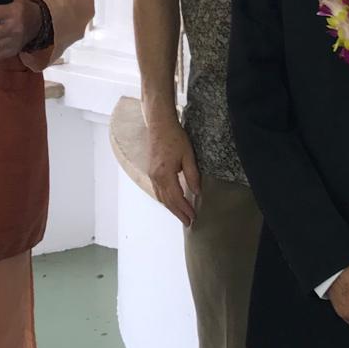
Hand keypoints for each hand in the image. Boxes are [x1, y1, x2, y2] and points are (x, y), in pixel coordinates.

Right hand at [143, 111, 199, 225]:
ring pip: (161, 197)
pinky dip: (165, 200)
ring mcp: (152, 175)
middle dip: (178, 212)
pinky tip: (171, 202)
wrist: (160, 125)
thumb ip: (192, 175)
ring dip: (171, 208)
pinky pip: (157, 191)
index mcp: (165, 174)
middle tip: (188, 222)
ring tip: (181, 215)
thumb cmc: (175, 137)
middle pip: (167, 201)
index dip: (185, 209)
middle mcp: (156, 177)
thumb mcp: (188, 155)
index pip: (176, 197)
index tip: (193, 217)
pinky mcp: (152, 171)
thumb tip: (196, 192)